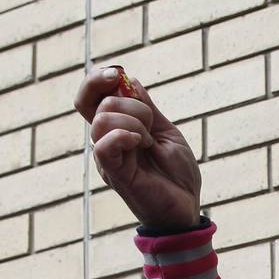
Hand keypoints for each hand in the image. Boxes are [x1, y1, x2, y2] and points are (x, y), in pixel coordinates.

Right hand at [74, 67, 200, 230]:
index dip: (97, 78)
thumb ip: (147, 109)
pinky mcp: (114, 173)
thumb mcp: (166, 132)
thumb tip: (129, 79)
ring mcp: (108, 157)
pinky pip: (102, 146)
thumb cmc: (177, 173)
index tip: (116, 73)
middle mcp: (106, 141)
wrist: (187, 205)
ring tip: (148, 142)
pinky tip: (140, 143)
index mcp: (116, 128)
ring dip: (134, 122)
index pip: (91, 97)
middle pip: (95, 103)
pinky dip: (123, 136)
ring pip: (102, 119)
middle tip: (150, 126)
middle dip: (130, 103)